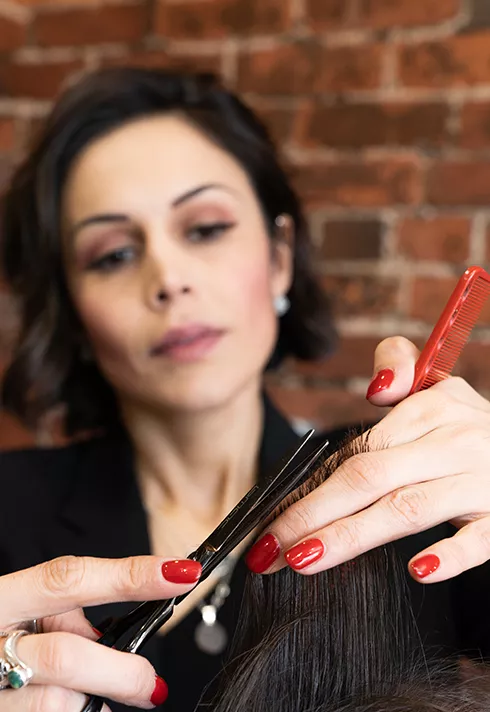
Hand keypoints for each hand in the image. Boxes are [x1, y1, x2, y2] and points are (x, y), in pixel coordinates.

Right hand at [0, 554, 200, 709]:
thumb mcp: (10, 611)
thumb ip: (57, 613)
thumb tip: (109, 631)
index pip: (68, 578)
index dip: (128, 574)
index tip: (179, 574)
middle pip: (68, 654)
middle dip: (122, 672)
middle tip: (150, 686)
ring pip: (56, 704)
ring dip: (90, 704)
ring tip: (97, 701)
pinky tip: (70, 708)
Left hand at [247, 336, 489, 583]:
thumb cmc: (470, 425)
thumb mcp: (439, 386)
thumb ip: (399, 368)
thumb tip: (375, 389)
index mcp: (429, 410)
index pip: (357, 449)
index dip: (311, 484)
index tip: (272, 514)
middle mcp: (452, 441)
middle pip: (369, 477)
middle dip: (312, 513)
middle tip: (269, 547)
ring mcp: (480, 479)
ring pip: (408, 508)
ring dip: (351, 536)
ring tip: (304, 560)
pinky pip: (479, 538)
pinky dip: (450, 555)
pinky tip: (418, 571)